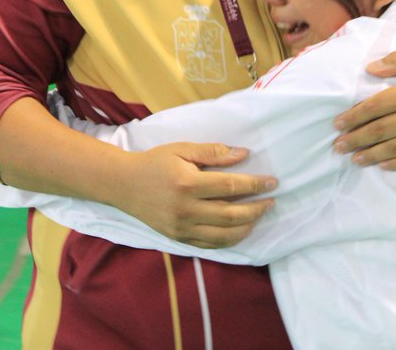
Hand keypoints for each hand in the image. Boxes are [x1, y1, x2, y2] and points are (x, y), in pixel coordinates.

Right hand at [112, 142, 275, 248]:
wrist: (122, 184)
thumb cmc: (154, 162)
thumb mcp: (182, 149)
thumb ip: (213, 152)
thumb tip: (244, 154)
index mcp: (188, 183)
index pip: (231, 187)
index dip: (256, 185)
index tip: (273, 182)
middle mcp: (186, 209)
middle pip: (232, 214)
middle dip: (257, 208)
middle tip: (271, 201)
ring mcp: (181, 227)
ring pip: (224, 235)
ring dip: (247, 226)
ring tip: (259, 216)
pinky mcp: (178, 239)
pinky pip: (210, 245)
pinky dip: (229, 240)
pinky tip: (239, 230)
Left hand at [332, 43, 395, 170]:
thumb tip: (370, 69)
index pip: (375, 107)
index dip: (353, 117)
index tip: (337, 124)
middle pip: (380, 130)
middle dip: (355, 139)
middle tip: (337, 146)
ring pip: (395, 147)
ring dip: (370, 154)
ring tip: (354, 159)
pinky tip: (382, 165)